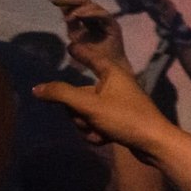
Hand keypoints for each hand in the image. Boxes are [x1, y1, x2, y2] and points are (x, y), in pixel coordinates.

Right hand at [32, 54, 169, 153]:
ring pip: (85, 113)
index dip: (80, 52)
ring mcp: (117, 105)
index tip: (70, 46)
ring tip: (101, 131)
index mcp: (112, 74)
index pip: (91, 58)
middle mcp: (115, 86)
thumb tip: (37, 88)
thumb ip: (61, 95)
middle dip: (78, 112)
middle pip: (79, 95)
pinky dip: (96, 134)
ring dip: (87, 126)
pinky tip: (106, 139)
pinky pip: (96, 125)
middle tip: (86, 119)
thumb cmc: (125, 118)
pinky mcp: (119, 122)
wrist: (154, 144)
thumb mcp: (89, 105)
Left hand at [50, 0, 128, 72]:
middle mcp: (98, 16)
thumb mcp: (75, 36)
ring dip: (78, 10)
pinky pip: (101, 14)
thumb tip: (62, 6)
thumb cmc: (92, 56)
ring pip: (92, 6)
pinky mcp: (113, 25)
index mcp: (89, 18)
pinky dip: (89, 14)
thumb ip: (70, 22)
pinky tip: (80, 17)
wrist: (106, 69)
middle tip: (58, 1)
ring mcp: (106, 20)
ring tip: (70, 19)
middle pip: (84, 0)